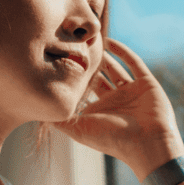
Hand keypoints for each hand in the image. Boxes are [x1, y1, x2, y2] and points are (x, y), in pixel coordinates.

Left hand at [55, 38, 183, 179]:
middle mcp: (114, 100)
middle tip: (73, 47)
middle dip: (87, 65)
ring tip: (89, 42)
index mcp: (98, 110)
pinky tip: (109, 41)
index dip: (73, 78)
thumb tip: (36, 113)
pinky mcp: (146, 83)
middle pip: (98, 77)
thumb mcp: (79, 130)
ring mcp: (130, 91)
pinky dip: (123, 51)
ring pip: (115, 68)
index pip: (83, 90)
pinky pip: (134, 63)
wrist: (147, 143)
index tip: (58, 62)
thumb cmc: (112, 139)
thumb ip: (59, 121)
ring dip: (103, 56)